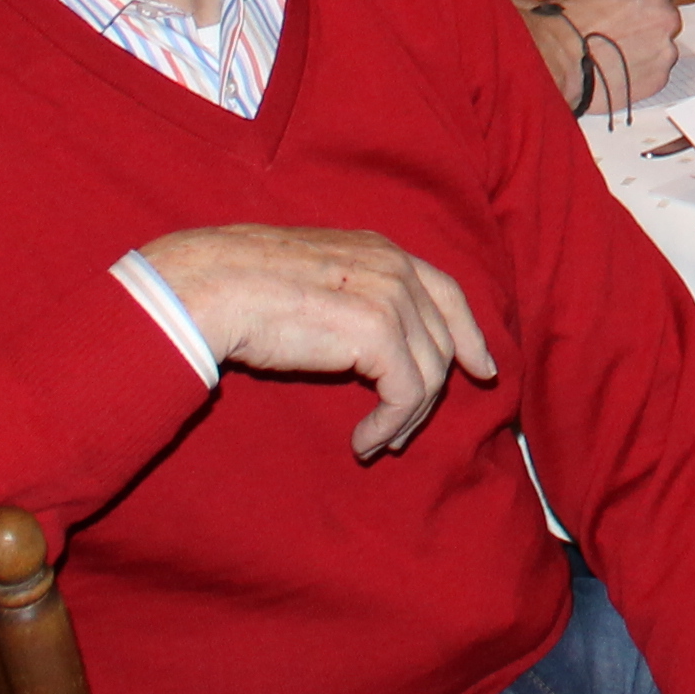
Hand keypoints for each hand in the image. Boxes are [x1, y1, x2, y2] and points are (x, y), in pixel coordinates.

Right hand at [138, 224, 500, 458]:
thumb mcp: (312, 276)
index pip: (447, 292)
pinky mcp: (379, 334)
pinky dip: (391, 425)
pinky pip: (407, 393)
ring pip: (429, 372)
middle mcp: (395, 267)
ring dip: (407, 418)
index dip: (469, 333)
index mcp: (380, 250)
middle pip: (441, 339)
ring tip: (377, 443)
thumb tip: (364, 333)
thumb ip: (349, 293)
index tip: (480, 368)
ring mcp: (391, 297)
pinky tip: (362, 443)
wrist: (213, 287)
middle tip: (401, 432)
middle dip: (430, 392)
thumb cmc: (242, 284)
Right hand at [543, 0, 694, 106]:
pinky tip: (615, 68)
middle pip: (669, 16)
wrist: (555, 61)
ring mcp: (664, 50)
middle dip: (649, 20)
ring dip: (645, 46)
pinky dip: (641, 70)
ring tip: (612, 51)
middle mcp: (664, 18)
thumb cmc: (566, 21)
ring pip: (663, 45)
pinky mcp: (658, 79)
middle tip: (618, 27)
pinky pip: (656, 71)